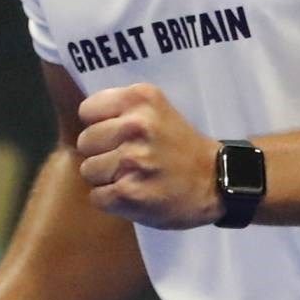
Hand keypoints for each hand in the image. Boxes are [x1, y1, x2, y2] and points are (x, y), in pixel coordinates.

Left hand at [75, 83, 220, 228]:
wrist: (215, 181)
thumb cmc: (180, 145)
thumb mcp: (155, 110)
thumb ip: (121, 110)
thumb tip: (83, 120)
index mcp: (141, 98)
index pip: (87, 111)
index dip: (99, 126)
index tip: (117, 135)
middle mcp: (135, 125)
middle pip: (85, 142)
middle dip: (101, 153)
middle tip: (128, 159)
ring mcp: (132, 160)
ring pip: (88, 170)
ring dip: (106, 178)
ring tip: (133, 177)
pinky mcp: (129, 192)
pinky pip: (97, 197)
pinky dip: (112, 200)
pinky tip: (135, 194)